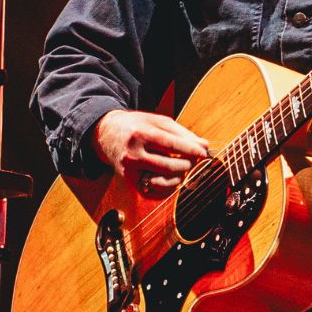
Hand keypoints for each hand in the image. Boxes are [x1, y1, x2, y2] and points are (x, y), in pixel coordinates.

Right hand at [93, 110, 209, 197]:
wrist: (106, 134)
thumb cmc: (137, 126)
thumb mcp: (157, 122)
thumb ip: (182, 133)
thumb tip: (204, 145)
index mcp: (140, 134)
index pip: (170, 144)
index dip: (190, 149)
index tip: (204, 152)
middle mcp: (132, 154)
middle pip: (168, 165)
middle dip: (187, 164)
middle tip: (194, 160)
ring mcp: (129, 170)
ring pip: (163, 180)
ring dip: (179, 175)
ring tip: (182, 166)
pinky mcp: (129, 181)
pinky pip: (154, 190)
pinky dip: (168, 185)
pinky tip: (171, 176)